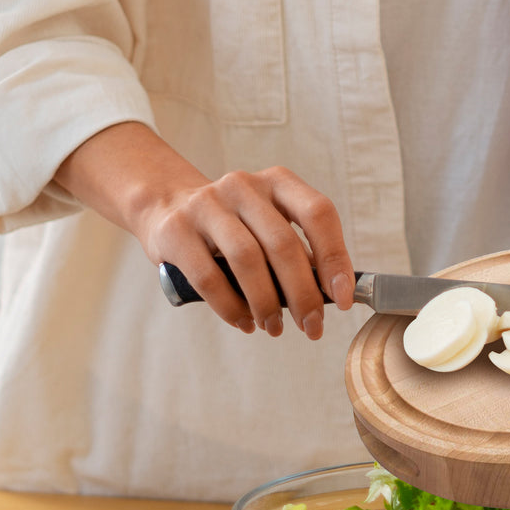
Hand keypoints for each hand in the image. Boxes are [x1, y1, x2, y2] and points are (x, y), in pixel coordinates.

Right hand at [54, 123, 355, 336]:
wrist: (165, 206)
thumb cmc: (233, 226)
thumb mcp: (268, 223)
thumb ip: (297, 251)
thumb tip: (333, 296)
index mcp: (277, 182)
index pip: (318, 213)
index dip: (336, 258)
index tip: (344, 298)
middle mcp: (243, 186)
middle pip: (283, 244)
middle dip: (303, 294)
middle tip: (312, 327)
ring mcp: (206, 205)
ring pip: (247, 260)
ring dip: (267, 303)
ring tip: (274, 328)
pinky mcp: (175, 230)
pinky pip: (208, 277)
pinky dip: (231, 308)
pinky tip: (244, 323)